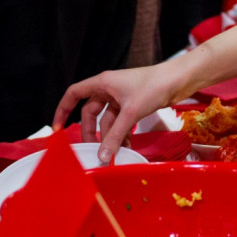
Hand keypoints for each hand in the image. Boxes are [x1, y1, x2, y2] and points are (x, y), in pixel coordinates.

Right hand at [55, 65, 183, 164]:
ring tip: (112, 152)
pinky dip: (120, 134)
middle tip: (92, 149)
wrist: (179, 80)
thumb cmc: (154, 86)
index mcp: (102, 83)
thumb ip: (115, 135)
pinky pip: (120, 122)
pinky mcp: (133, 104)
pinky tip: (125, 146)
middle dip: (91, 131)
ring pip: (107, 120)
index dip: (62, 109)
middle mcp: (109, 89)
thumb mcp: (130, 113)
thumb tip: (102, 155)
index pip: (73, 94)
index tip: (57, 128)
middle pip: (90, 112)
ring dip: (109, 136)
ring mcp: (121, 97)